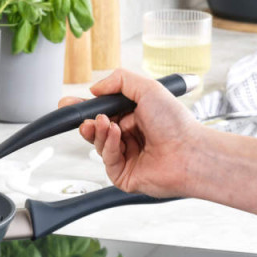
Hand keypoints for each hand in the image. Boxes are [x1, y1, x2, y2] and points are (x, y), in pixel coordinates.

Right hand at [59, 69, 202, 198]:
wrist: (188, 152)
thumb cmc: (177, 124)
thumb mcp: (148, 88)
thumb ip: (119, 81)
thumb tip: (95, 87)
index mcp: (136, 116)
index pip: (104, 111)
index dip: (86, 109)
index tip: (68, 105)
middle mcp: (131, 137)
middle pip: (98, 130)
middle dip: (88, 123)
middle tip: (84, 119)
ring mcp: (126, 157)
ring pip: (100, 144)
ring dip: (100, 132)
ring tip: (106, 122)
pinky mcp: (123, 175)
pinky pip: (107, 159)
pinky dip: (110, 145)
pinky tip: (118, 136)